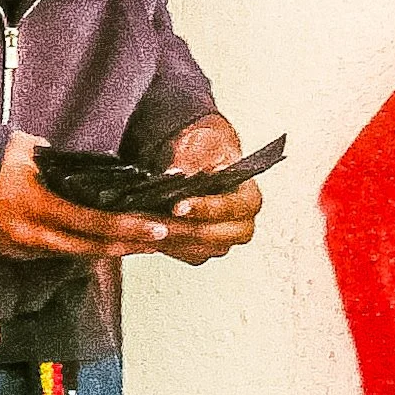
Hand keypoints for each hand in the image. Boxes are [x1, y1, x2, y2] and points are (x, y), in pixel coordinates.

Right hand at [0, 134, 172, 260]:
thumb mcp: (28, 149)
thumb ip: (59, 163)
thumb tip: (84, 169)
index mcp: (38, 204)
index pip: (95, 222)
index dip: (128, 228)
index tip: (156, 229)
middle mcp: (31, 232)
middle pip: (90, 247)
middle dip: (127, 245)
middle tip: (156, 241)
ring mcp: (20, 246)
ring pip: (72, 254)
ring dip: (104, 249)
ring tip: (134, 243)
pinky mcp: (11, 251)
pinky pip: (51, 253)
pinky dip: (75, 248)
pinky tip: (94, 243)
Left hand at [152, 112, 262, 266]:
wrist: (196, 157)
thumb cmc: (206, 149)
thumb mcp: (202, 141)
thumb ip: (194, 156)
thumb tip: (181, 172)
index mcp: (248, 198)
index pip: (231, 209)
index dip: (204, 209)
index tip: (179, 206)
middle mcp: (239, 224)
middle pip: (214, 237)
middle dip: (182, 230)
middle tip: (157, 222)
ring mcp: (220, 240)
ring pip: (196, 250)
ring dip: (168, 240)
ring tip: (145, 226)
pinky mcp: (200, 248)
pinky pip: (181, 253)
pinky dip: (162, 244)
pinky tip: (146, 233)